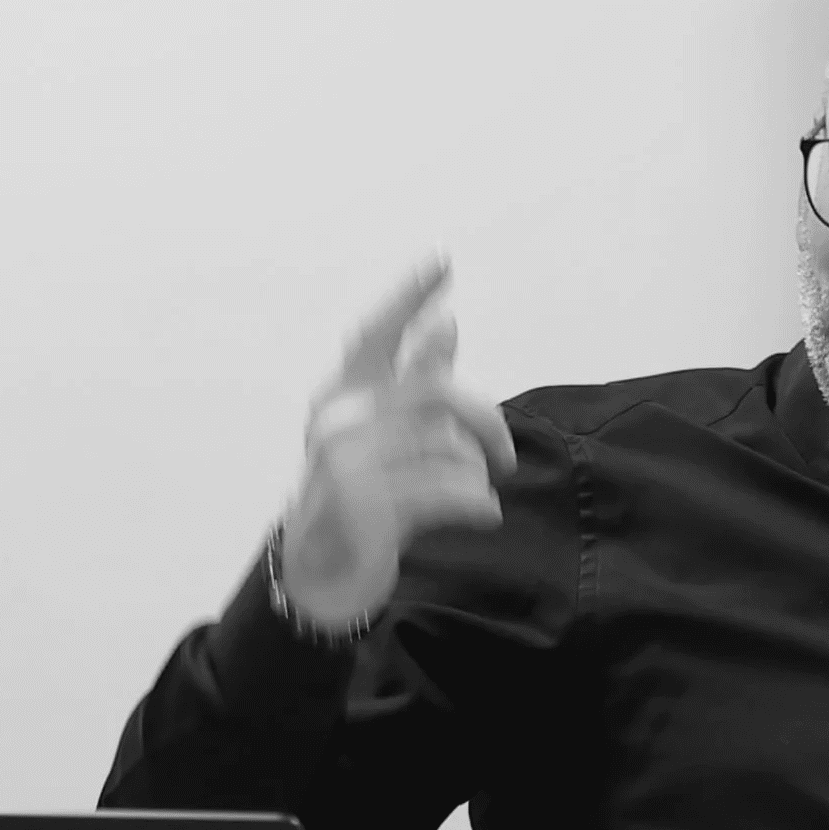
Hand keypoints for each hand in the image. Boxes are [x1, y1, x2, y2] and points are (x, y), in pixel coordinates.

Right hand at [275, 260, 514, 630]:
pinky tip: (486, 514)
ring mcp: (344, 461)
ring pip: (446, 447)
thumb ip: (416, 382)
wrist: (323, 569)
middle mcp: (336, 418)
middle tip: (505, 457)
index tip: (442, 260)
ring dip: (475, 474)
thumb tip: (447, 323)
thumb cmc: (364, 491)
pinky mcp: (362, 505)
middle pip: (437, 393)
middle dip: (485, 422)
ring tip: (476, 494)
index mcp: (342, 392)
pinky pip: (445, 489)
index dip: (407, 297)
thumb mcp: (390, 435)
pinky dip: (476, 502)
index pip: (376, 334)